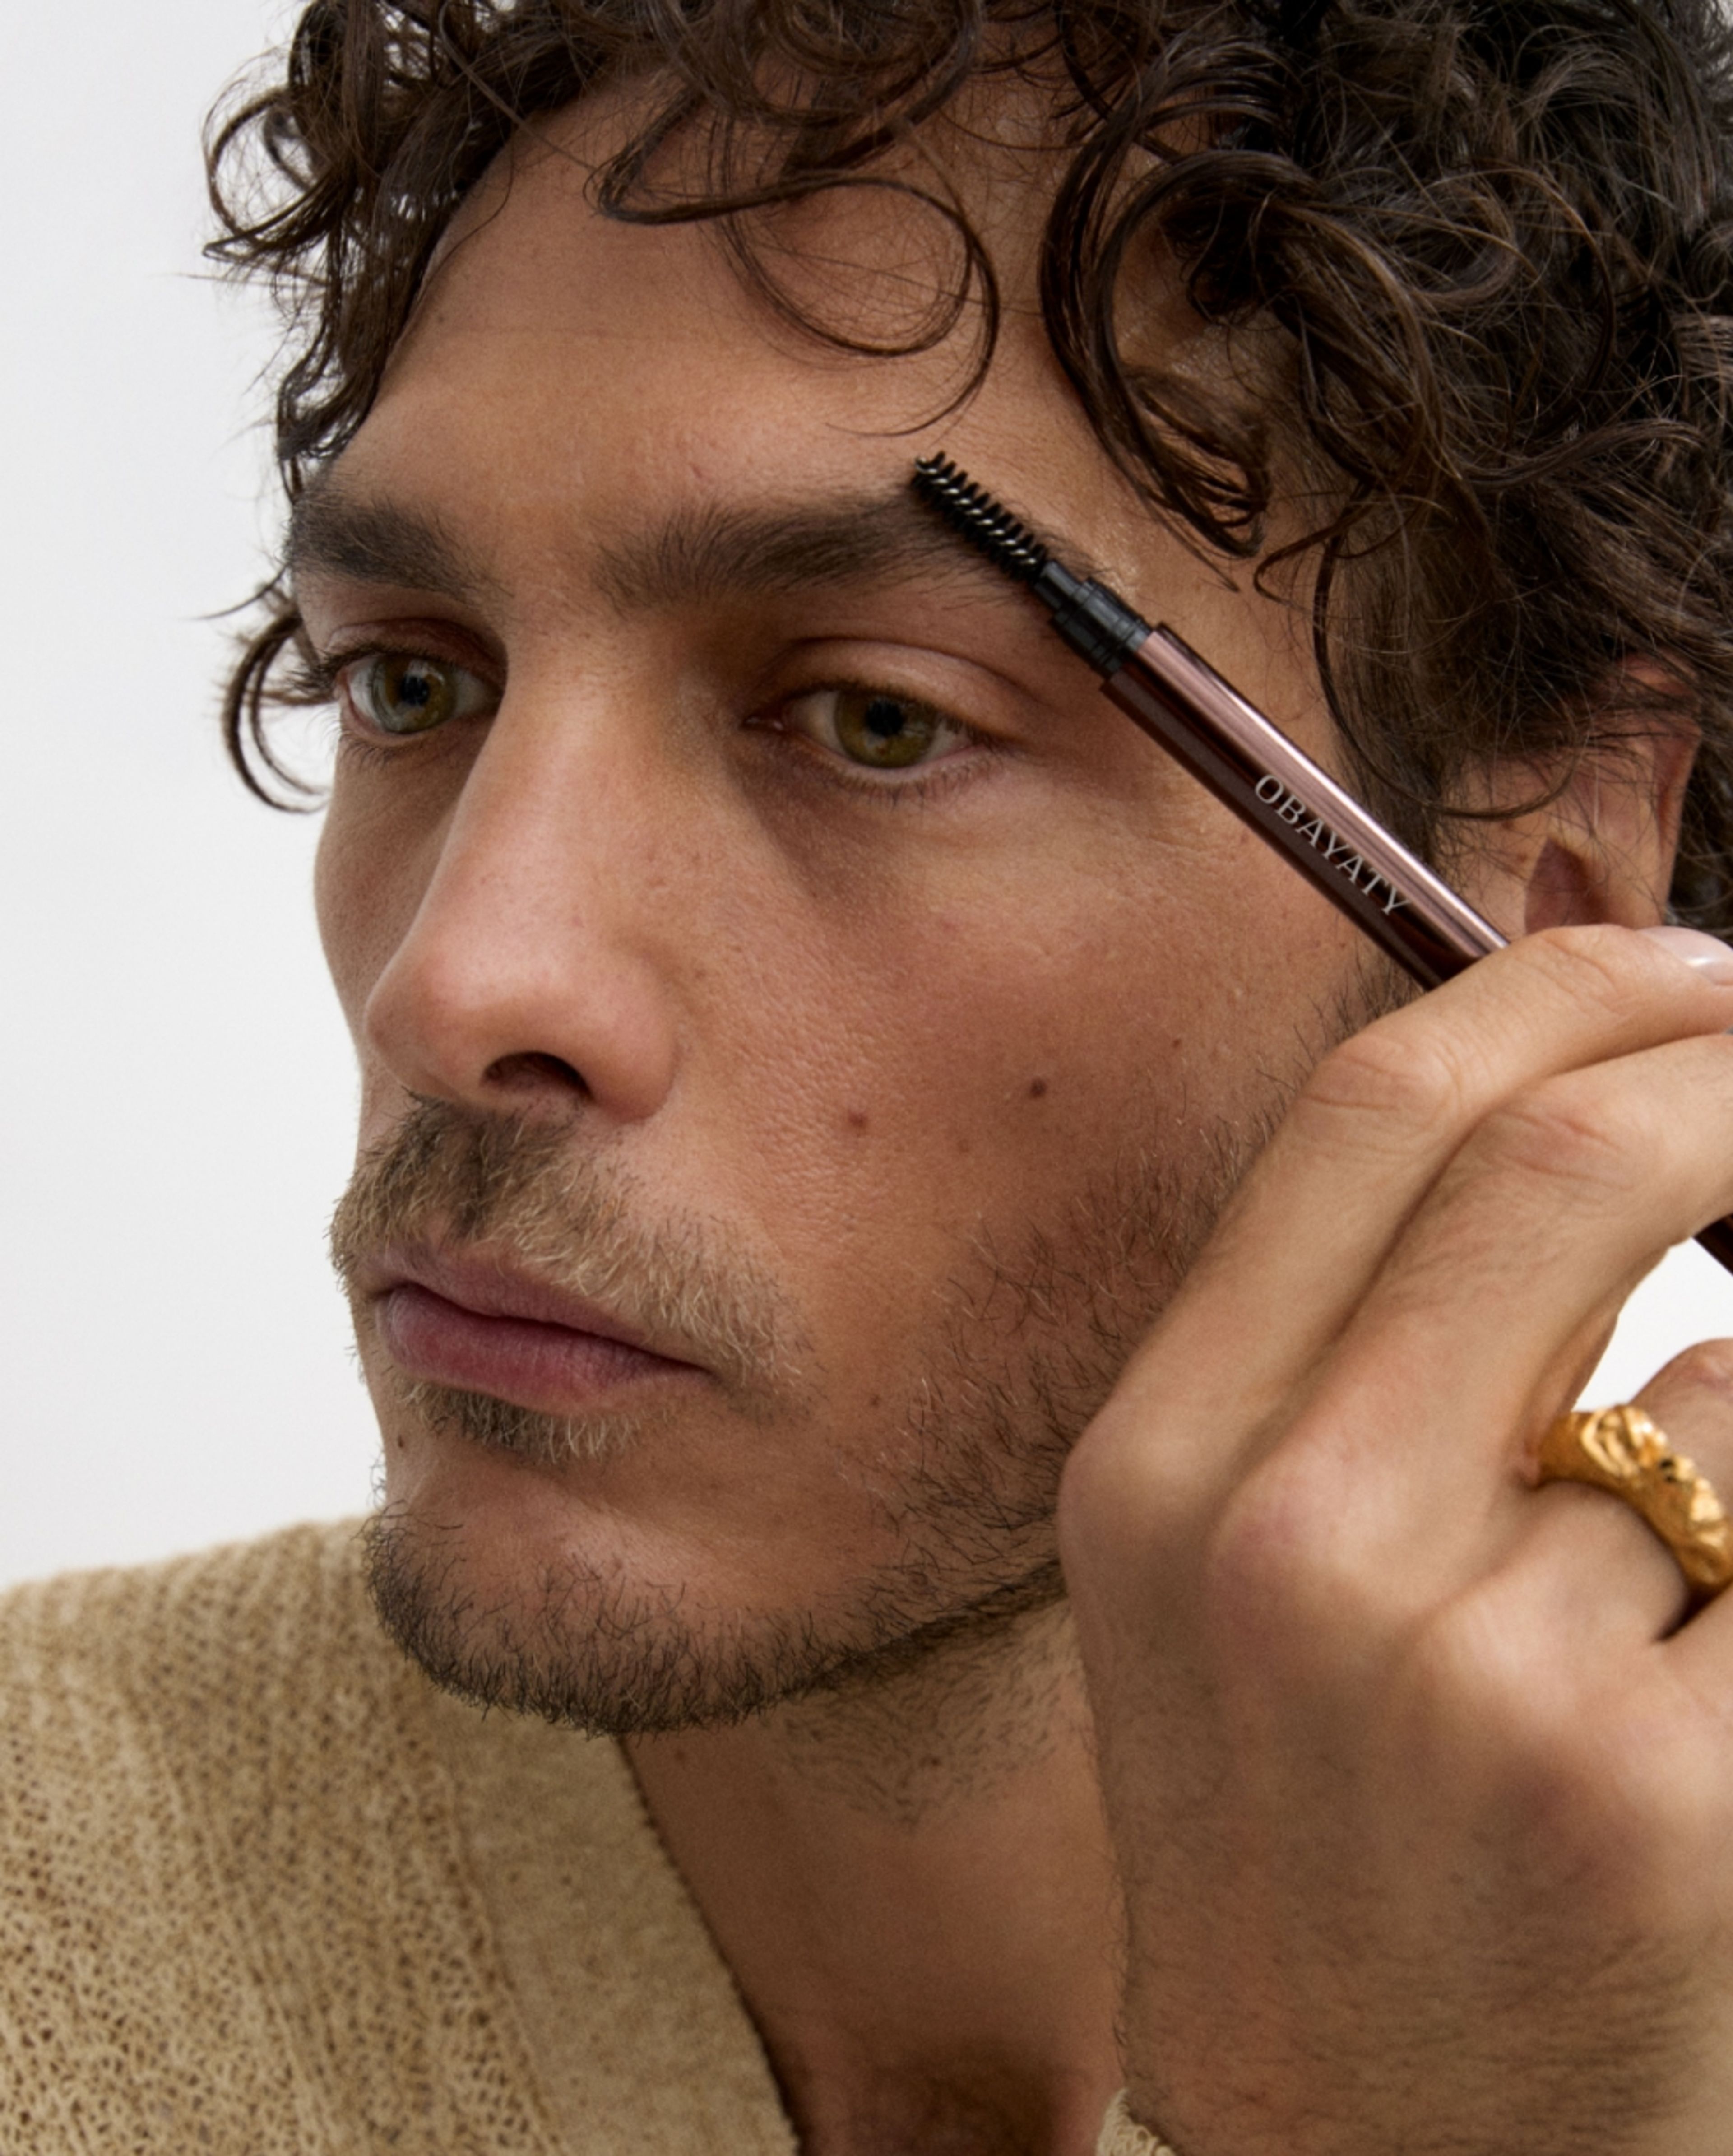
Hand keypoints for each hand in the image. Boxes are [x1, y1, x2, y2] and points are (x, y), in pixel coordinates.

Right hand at [1060, 925, 1732, 2155]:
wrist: (1372, 2153)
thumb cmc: (1324, 1840)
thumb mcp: (1237, 1580)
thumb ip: (1361, 1341)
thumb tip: (1566, 1093)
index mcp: (1162, 1469)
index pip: (1373, 1104)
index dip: (1555, 989)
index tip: (1675, 970)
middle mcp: (1288, 1544)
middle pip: (1558, 1163)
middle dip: (1725, 1072)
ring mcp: (1474, 1674)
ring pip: (1717, 1374)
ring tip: (1676, 1542)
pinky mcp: (1656, 1796)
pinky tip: (1693, 1663)